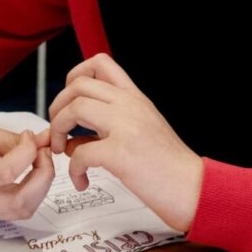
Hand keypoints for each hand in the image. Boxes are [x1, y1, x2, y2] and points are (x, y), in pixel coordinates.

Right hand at [0, 121, 53, 221]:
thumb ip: (10, 140)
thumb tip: (42, 143)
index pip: (6, 173)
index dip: (28, 153)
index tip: (29, 137)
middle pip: (19, 204)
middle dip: (43, 177)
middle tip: (43, 153)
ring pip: (21, 211)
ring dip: (40, 187)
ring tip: (37, 161)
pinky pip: (14, 210)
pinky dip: (30, 192)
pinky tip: (28, 172)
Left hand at [45, 54, 203, 232]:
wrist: (194, 189)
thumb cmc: (170, 167)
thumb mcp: (143, 132)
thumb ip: (109, 128)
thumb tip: (72, 140)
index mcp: (136, 98)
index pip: (100, 63)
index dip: (74, 76)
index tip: (69, 101)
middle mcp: (130, 106)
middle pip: (78, 85)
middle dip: (57, 108)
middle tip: (58, 132)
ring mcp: (126, 127)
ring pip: (74, 108)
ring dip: (58, 130)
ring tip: (63, 152)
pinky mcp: (121, 154)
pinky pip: (80, 152)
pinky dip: (74, 169)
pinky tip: (82, 180)